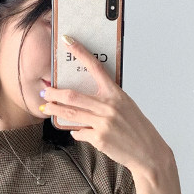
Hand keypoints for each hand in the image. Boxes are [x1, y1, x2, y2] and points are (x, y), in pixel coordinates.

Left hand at [39, 36, 173, 177]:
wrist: (148, 152)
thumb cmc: (137, 129)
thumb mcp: (126, 107)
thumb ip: (107, 101)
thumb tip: (87, 101)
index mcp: (116, 94)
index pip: (95, 67)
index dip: (80, 52)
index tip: (67, 41)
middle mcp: (108, 106)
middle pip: (73, 96)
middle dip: (54, 93)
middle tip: (45, 91)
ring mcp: (103, 123)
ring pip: (71, 114)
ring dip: (55, 111)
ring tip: (46, 109)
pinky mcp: (99, 138)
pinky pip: (79, 132)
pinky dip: (75, 132)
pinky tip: (75, 131)